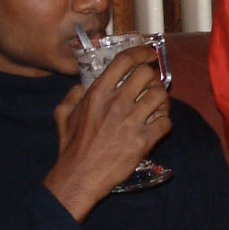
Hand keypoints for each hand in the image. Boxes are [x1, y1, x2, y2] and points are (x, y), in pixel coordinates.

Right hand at [48, 45, 171, 218]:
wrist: (79, 177)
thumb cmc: (71, 147)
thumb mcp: (63, 115)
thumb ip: (72, 96)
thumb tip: (82, 87)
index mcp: (98, 93)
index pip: (124, 61)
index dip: (141, 52)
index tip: (150, 53)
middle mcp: (116, 103)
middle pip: (147, 74)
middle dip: (152, 77)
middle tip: (150, 86)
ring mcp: (131, 122)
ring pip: (161, 96)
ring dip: (161, 99)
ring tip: (156, 105)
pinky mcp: (144, 141)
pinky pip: (165, 122)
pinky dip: (164, 122)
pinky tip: (157, 125)